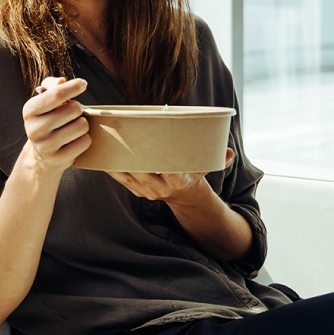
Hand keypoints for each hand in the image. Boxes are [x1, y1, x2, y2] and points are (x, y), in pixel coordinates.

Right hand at [19, 76, 90, 173]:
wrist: (41, 155)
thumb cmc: (46, 120)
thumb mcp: (43, 101)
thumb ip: (52, 86)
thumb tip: (61, 81)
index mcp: (29, 110)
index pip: (56, 94)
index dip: (73, 87)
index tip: (83, 84)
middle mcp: (34, 129)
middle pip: (73, 109)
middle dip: (78, 108)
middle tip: (72, 113)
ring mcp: (46, 146)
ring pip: (81, 126)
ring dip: (82, 124)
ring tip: (73, 126)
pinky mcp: (59, 159)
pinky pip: (85, 142)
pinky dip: (84, 138)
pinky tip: (75, 139)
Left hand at [105, 148, 234, 206]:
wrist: (183, 197)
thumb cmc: (193, 174)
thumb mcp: (206, 168)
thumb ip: (219, 160)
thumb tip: (229, 152)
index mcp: (178, 181)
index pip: (167, 171)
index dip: (159, 162)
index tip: (151, 146)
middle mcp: (160, 188)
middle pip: (142, 171)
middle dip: (132, 156)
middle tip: (122, 137)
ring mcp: (146, 191)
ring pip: (128, 175)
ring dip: (117, 161)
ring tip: (108, 143)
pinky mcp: (136, 190)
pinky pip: (121, 179)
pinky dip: (111, 168)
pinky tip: (103, 157)